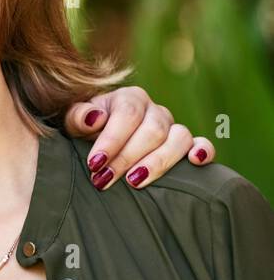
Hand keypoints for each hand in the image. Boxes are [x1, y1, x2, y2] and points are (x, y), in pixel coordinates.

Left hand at [64, 86, 215, 190]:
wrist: (98, 140)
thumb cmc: (87, 131)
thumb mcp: (74, 122)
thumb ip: (78, 117)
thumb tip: (95, 118)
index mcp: (129, 98)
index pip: (127, 114)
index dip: (112, 139)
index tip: (95, 163)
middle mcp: (155, 110)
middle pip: (152, 130)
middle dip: (127, 157)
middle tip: (105, 179)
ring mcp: (173, 127)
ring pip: (179, 138)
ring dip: (158, 162)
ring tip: (135, 181)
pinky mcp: (187, 145)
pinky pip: (204, 144)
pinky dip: (203, 151)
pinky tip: (195, 162)